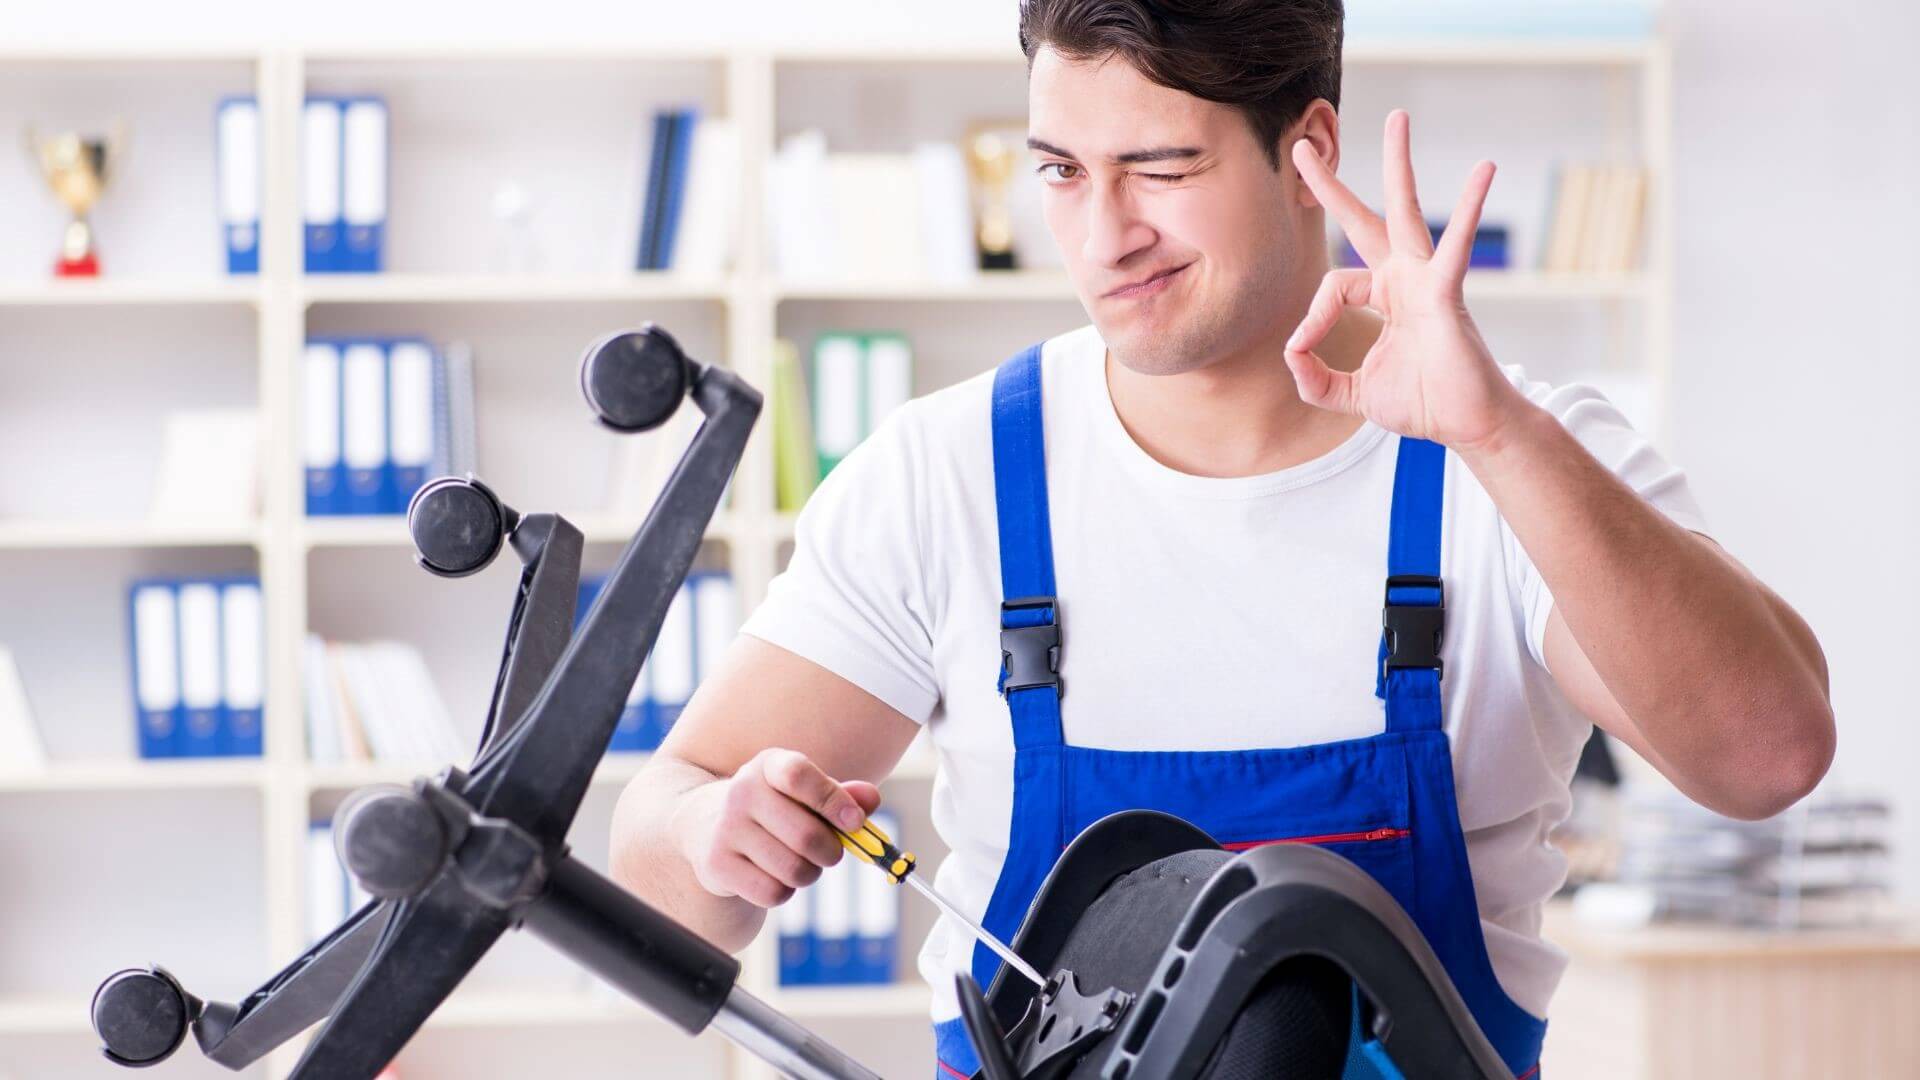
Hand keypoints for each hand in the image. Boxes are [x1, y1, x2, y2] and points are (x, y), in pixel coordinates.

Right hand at [673, 747, 882, 907]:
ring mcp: (726, 828)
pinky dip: (785, 892)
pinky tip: (773, 875)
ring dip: (810, 873)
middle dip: (832, 852)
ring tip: (800, 862)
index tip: (855, 822)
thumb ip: (842, 794)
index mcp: (769, 765)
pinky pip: (773, 893)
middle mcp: (742, 791)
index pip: (800, 775)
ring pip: (794, 869)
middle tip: (830, 852)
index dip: (834, 800)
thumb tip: (871, 799)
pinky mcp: (716, 864)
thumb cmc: (775, 808)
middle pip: (807, 835)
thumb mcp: (804, 793)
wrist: (706, 826)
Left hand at [1285, 109, 1532, 454]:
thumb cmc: (1421, 403)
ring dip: (1399, 164)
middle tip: (1303, 145)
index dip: (1310, 319)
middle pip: (1363, 219)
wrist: (1466, 425)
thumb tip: (1290, 353)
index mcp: (1383, 296)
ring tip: (1397, 118)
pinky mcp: (1447, 292)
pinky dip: (1469, 208)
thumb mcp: (1351, 394)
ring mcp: (1426, 280)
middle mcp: (1403, 278)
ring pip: (1405, 212)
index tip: (1302, 351)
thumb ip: (1315, 380)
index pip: (1331, 286)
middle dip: (1333, 183)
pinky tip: (1484, 170)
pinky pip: (1455, 246)